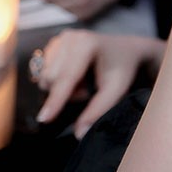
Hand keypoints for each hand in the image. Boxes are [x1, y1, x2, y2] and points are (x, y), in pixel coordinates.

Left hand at [22, 0, 118, 19]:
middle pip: (46, 2)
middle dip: (32, 4)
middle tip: (16, 7)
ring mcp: (81, 7)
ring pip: (53, 12)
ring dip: (40, 12)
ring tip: (28, 13)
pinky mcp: (84, 17)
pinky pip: (62, 18)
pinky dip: (53, 16)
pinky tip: (47, 16)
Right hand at [35, 29, 165, 138]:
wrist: (126, 50)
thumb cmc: (123, 69)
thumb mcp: (116, 90)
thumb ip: (97, 111)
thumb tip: (79, 134)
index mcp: (86, 43)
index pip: (67, 77)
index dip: (56, 100)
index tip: (44, 119)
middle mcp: (70, 37)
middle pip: (52, 78)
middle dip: (66, 93)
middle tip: (86, 92)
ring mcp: (61, 38)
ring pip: (46, 76)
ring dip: (62, 88)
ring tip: (83, 83)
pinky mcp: (55, 42)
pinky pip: (46, 71)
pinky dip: (59, 80)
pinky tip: (76, 76)